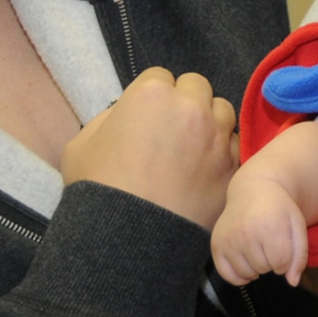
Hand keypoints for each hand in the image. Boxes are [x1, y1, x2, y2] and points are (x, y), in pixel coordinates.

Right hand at [61, 68, 238, 228]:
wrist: (128, 239)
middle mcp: (192, 107)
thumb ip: (107, 119)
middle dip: (185, 102)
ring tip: (191, 149)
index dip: (151, 96)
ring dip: (210, 123)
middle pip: (197, 87)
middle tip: (170, 130)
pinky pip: (234, 146)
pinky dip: (222, 153)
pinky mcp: (233, 167)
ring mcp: (218, 137)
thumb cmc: (98, 189)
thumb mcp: (82, 144)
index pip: (160, 77)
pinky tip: (204, 171)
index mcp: (152, 94)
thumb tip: (124, 115)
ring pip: (223, 112)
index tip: (146, 117)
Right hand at [212, 180, 309, 285]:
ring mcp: (228, 240)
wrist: (254, 190)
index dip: (286, 260)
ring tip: (258, 248)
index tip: (284, 246)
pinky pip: (227, 275)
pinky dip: (239, 276)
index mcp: (269, 227)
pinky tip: (247, 262)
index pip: (281, 264)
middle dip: (271, 261)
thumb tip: (292, 282)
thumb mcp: (297, 226)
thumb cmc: (279, 210)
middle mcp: (245, 233)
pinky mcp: (216, 245)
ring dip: (256, 267)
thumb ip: (300, 256)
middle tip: (269, 242)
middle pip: (264, 269)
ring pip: (247, 274)